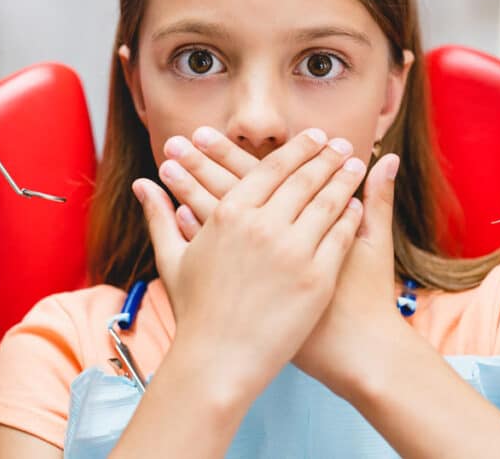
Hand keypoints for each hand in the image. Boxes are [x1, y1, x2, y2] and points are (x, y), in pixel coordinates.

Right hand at [132, 128, 366, 396]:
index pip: (272, 168)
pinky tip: (358, 205)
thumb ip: (161, 215)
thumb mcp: (173, 258)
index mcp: (230, 214)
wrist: (217, 363)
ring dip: (344, 179)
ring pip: (327, 202)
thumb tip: (141, 184)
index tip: (314, 137)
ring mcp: (292, 252)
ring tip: (356, 165)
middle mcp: (262, 226)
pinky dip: (352, 216)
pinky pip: (341, 236)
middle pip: (304, 178)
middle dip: (327, 157)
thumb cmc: (194, 311)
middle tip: (343, 144)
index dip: (298, 149)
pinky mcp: (316, 278)